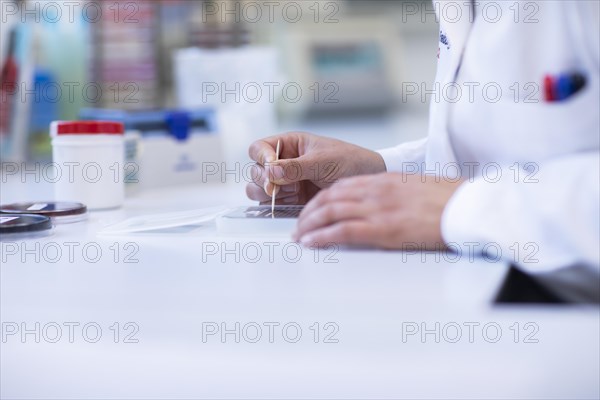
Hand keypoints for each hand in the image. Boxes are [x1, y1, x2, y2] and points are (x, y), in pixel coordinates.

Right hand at [246, 132, 385, 204]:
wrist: (369, 181)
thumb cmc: (350, 162)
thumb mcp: (323, 161)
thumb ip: (296, 166)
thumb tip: (271, 169)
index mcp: (290, 145)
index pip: (260, 148)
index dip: (261, 157)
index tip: (271, 167)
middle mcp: (284, 163)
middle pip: (255, 170)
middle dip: (262, 179)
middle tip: (274, 188)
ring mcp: (286, 183)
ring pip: (258, 189)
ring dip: (263, 194)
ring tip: (279, 196)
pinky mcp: (291, 201)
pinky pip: (271, 205)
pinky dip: (272, 207)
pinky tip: (283, 206)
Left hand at [293, 173, 462, 249]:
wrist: (469, 206)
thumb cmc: (450, 199)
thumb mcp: (418, 188)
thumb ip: (395, 194)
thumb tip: (386, 204)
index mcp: (384, 180)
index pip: (341, 187)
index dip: (321, 199)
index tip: (312, 209)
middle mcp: (376, 191)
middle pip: (329, 198)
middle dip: (309, 213)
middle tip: (299, 226)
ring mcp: (378, 209)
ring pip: (331, 213)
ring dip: (310, 225)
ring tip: (299, 236)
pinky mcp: (384, 229)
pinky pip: (343, 232)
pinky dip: (323, 237)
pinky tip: (312, 243)